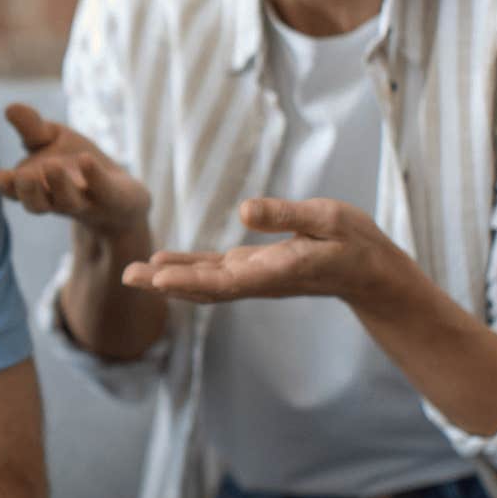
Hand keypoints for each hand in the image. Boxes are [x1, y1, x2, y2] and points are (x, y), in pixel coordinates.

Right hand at [0, 103, 149, 238]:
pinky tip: (85, 159)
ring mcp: (86, 201)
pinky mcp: (113, 197)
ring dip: (59, 184)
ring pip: (68, 201)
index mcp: (38, 187)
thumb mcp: (53, 140)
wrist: (122, 196)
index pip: (17, 192)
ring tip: (51, 165)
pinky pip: (102, 189)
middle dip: (29, 191)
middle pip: (38, 204)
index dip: (8, 187)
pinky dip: (93, 175)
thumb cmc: (77, 167)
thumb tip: (10, 107)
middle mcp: (58, 199)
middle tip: (23, 175)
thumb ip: (32, 129)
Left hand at [121, 198, 400, 304]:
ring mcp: (255, 278)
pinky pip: (213, 275)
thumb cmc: (354, 242)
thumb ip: (287, 216)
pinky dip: (185, 272)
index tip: (159, 278)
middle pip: (206, 287)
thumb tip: (244, 210)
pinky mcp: (254, 271)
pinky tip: (161, 266)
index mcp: (279, 270)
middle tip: (127, 276)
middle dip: (166, 283)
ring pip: (205, 284)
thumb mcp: (328, 219)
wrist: (369, 272)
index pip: (229, 279)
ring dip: (168, 280)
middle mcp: (260, 279)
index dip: (192, 280)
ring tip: (131, 273)